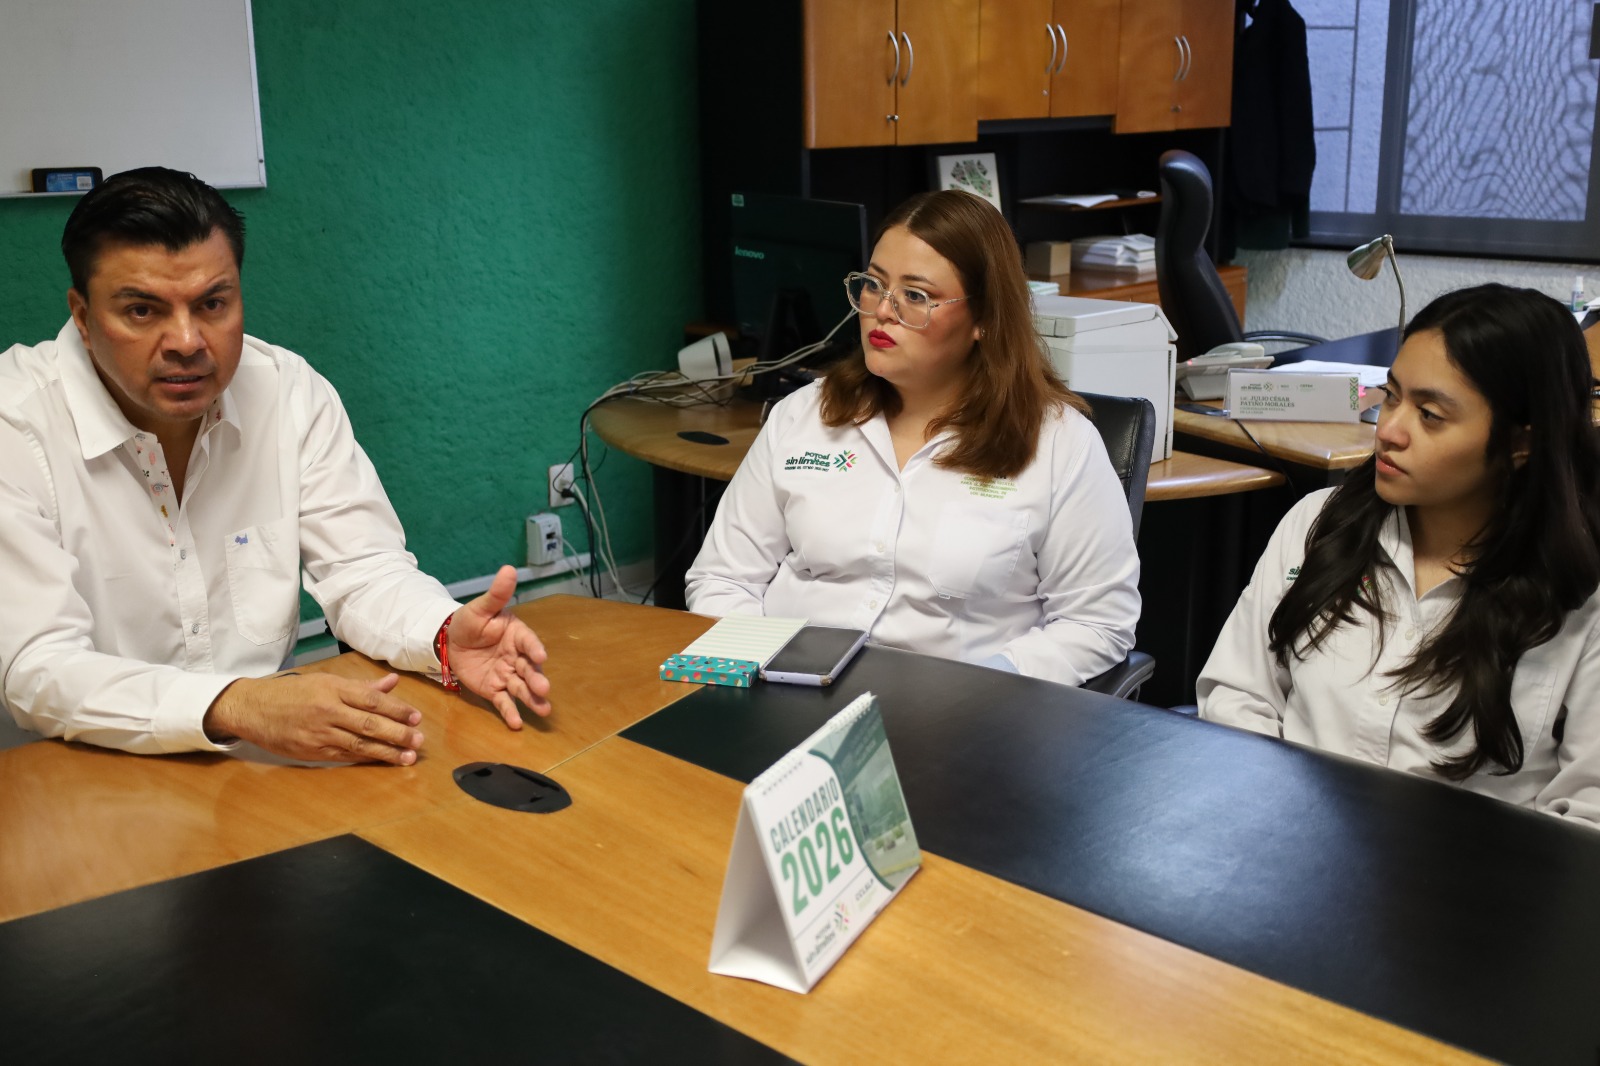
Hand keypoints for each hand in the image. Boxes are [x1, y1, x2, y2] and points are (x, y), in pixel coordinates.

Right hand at [203, 672, 425, 764]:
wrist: (252, 708)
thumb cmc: (291, 692)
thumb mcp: (325, 680)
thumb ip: (361, 686)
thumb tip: (392, 683)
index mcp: (333, 688)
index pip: (372, 699)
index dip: (397, 709)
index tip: (416, 717)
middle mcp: (327, 710)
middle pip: (369, 724)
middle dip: (397, 733)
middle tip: (418, 740)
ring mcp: (319, 733)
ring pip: (358, 744)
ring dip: (386, 752)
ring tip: (407, 757)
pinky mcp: (311, 752)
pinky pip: (343, 756)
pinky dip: (364, 759)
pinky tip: (381, 761)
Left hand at [447, 564, 551, 728]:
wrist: (449, 642)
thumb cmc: (469, 622)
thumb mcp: (481, 607)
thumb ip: (496, 593)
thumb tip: (509, 568)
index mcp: (516, 635)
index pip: (528, 642)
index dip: (534, 649)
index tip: (540, 656)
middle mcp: (516, 656)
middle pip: (529, 669)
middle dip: (537, 679)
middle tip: (544, 689)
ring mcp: (506, 674)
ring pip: (521, 688)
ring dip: (532, 699)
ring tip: (543, 710)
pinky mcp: (494, 689)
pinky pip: (503, 701)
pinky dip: (510, 712)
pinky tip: (517, 724)